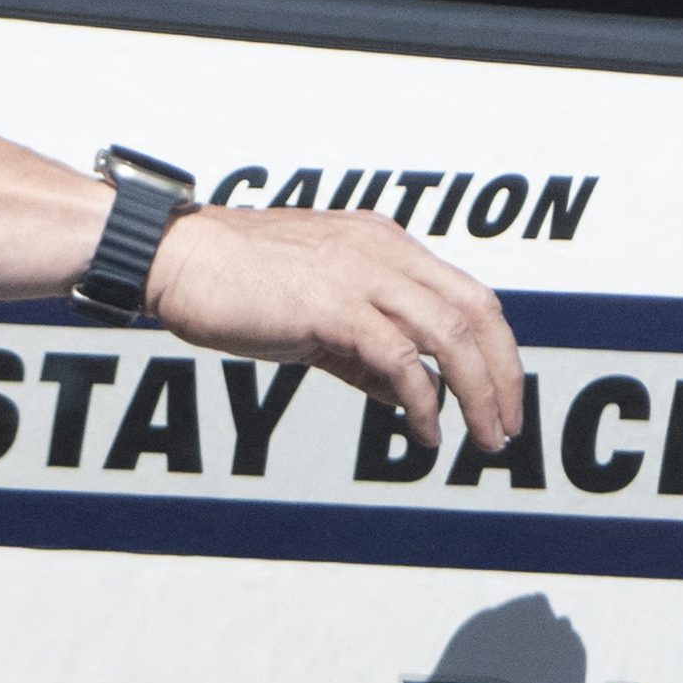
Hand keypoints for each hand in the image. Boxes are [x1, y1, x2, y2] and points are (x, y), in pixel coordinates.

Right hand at [142, 206, 524, 455]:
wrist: (176, 259)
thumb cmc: (234, 282)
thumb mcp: (316, 314)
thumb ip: (365, 352)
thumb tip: (408, 393)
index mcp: (384, 244)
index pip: (467, 294)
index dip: (496, 349)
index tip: (501, 396)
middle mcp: (384, 252)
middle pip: (477, 311)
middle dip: (503, 375)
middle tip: (506, 428)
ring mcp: (361, 275)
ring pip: (450, 334)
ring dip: (478, 393)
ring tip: (483, 438)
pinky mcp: (333, 306)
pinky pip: (400, 360)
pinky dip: (423, 402)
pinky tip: (424, 433)